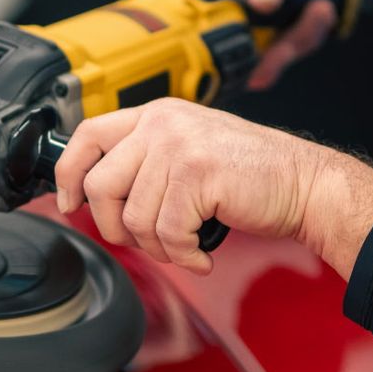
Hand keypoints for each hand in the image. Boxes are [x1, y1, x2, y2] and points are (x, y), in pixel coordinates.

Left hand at [52, 99, 372, 277]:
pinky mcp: (197, 174)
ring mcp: (180, 146)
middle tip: (146, 241)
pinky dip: (182, 256)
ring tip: (185, 247)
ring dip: (158, 247)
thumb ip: (148, 160)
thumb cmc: (252, 175)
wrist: (305, 183)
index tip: (67, 201)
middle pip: (101, 185)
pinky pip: (165, 233)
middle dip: (114, 227)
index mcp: (157, 114)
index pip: (88, 134)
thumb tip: (96, 196)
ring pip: (133, 218)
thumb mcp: (192, 149)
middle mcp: (163, 123)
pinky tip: (201, 254)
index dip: (68, 172)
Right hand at [190, 0, 337, 90]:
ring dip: (301, 38)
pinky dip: (307, 36)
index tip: (263, 49)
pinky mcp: (262, 38)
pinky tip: (320, 10)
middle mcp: (216, 13)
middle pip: (236, 56)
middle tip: (318, 10)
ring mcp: (240, 29)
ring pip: (265, 60)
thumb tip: (261, 4)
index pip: (199, 30)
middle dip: (281, 48)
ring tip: (322, 6)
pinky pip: (284, 53)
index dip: (223, 51)